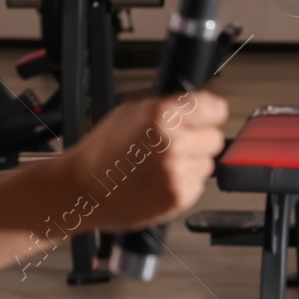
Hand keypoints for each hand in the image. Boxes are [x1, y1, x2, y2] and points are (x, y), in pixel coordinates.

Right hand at [58, 89, 228, 232]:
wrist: (84, 188)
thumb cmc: (101, 151)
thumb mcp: (127, 110)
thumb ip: (163, 103)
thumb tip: (191, 103)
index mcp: (162, 114)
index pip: (215, 109)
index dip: (209, 112)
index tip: (206, 116)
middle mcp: (174, 142)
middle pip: (215, 138)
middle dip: (199, 139)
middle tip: (176, 143)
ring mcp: (178, 171)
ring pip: (207, 163)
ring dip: (191, 162)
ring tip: (162, 164)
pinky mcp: (179, 195)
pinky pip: (197, 184)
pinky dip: (183, 181)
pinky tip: (159, 179)